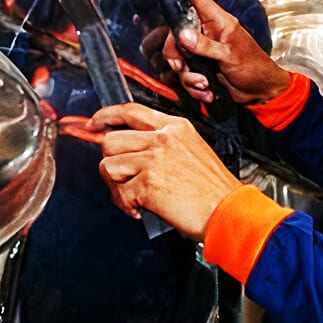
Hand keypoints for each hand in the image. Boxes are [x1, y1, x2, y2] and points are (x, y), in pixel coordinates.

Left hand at [87, 103, 242, 241]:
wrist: (229, 211)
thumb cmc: (214, 189)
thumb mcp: (193, 150)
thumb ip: (164, 144)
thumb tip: (132, 150)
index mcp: (175, 127)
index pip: (131, 111)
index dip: (106, 116)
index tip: (94, 124)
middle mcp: (163, 139)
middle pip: (110, 140)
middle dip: (111, 162)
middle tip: (122, 179)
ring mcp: (154, 160)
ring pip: (108, 166)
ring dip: (116, 186)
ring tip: (134, 196)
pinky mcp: (147, 183)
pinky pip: (118, 193)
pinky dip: (125, 206)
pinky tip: (141, 210)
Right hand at [163, 0, 290, 104]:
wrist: (260, 92)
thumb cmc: (254, 67)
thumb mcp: (231, 55)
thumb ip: (206, 46)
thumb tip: (183, 35)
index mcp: (218, 22)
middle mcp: (207, 34)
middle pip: (176, 35)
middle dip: (176, 55)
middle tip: (181, 66)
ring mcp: (202, 52)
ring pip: (179, 59)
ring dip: (189, 77)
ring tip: (205, 84)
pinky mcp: (200, 69)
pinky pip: (185, 76)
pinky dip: (194, 87)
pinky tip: (208, 91)